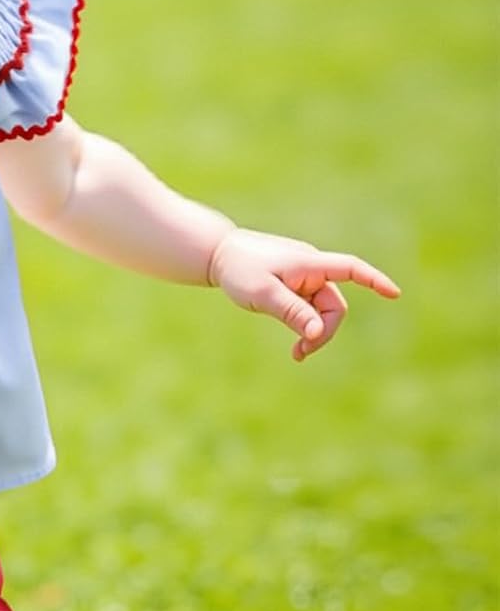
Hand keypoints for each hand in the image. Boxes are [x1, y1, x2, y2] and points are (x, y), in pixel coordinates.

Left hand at [208, 227, 400, 361]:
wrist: (216, 255)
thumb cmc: (238, 270)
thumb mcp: (262, 294)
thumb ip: (291, 312)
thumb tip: (318, 333)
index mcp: (308, 264)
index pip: (350, 268)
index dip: (374, 280)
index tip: (394, 294)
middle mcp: (311, 269)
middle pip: (334, 305)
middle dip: (324, 331)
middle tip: (301, 353)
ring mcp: (303, 278)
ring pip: (321, 311)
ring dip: (313, 332)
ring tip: (297, 354)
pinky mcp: (294, 286)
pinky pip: (308, 309)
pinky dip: (305, 325)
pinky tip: (297, 345)